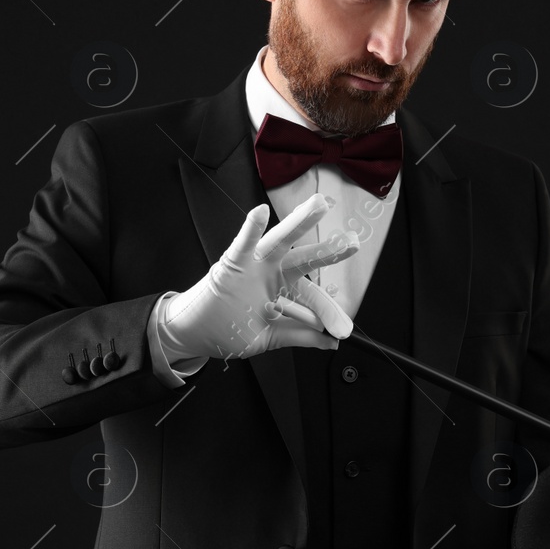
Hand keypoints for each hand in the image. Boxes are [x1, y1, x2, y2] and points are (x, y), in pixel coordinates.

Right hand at [160, 194, 357, 361]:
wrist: (197, 332)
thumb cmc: (229, 328)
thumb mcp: (270, 336)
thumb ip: (300, 336)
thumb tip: (331, 342)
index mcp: (282, 290)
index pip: (312, 296)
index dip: (329, 309)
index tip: (345, 326)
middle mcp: (272, 273)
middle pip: (305, 257)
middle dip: (328, 249)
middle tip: (352, 240)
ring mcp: (254, 266)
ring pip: (280, 241)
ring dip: (298, 223)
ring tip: (317, 206)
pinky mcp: (232, 263)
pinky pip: (242, 244)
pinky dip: (250, 228)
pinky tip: (259, 212)